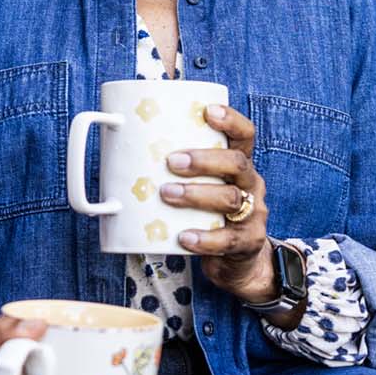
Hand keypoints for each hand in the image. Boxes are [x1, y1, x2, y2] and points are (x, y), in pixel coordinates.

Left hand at [162, 105, 280, 305]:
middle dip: (204, 160)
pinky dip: (203, 239)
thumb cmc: (210, 214)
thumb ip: (177, 170)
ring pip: (231, 199)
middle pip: (237, 164)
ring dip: (196, 194)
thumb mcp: (204, 186)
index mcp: (240, 165)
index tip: (207, 112)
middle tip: (171, 162)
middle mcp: (251, 185)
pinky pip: (227, 239)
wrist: (239, 262)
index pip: (244, 136)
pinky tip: (183, 237)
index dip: (231, 121)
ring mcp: (252, 215)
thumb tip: (123, 148)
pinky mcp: (246, 243)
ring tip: (167, 194)